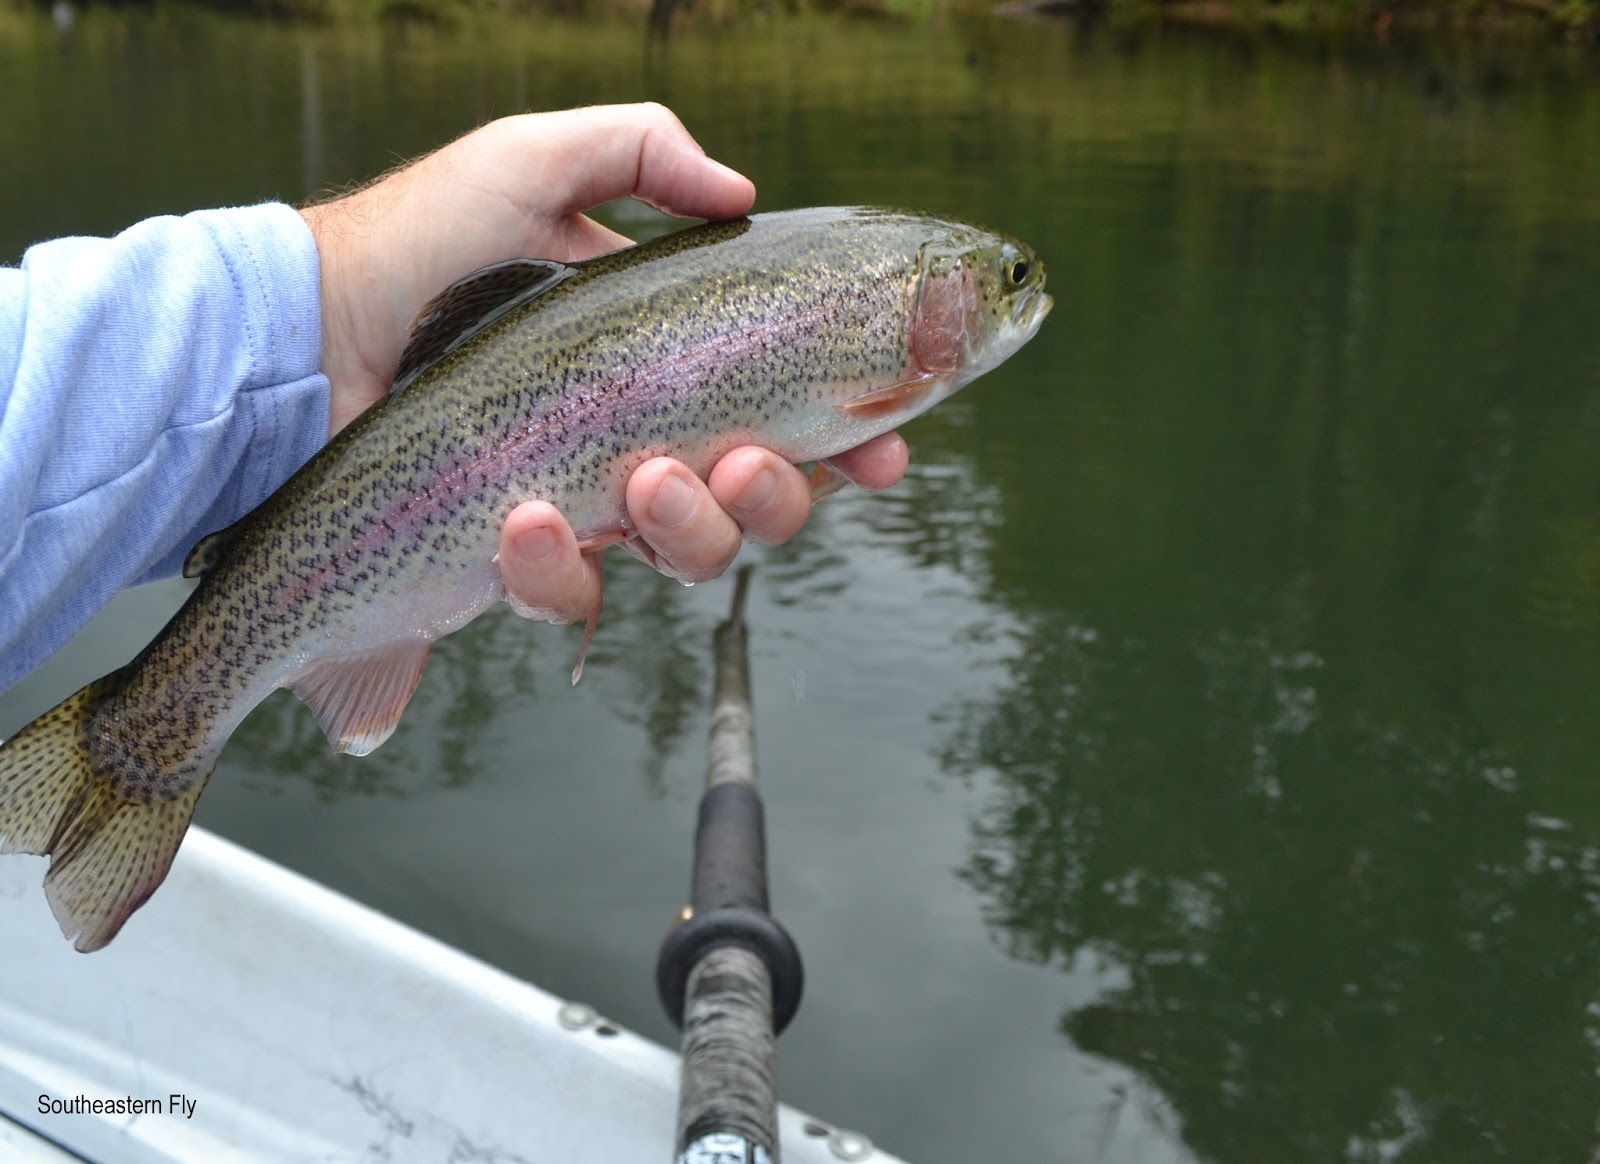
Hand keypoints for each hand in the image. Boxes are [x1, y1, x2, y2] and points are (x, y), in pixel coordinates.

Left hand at [299, 103, 906, 621]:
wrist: (306, 335)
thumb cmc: (417, 243)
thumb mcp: (531, 163)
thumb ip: (641, 151)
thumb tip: (741, 191)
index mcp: (669, 364)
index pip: (791, 414)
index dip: (853, 440)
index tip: (885, 447)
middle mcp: (643, 440)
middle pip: (763, 505)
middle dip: (777, 496)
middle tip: (737, 459)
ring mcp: (584, 508)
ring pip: (692, 560)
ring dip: (691, 529)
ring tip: (642, 480)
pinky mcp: (518, 560)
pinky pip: (574, 597)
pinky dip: (557, 568)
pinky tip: (521, 517)